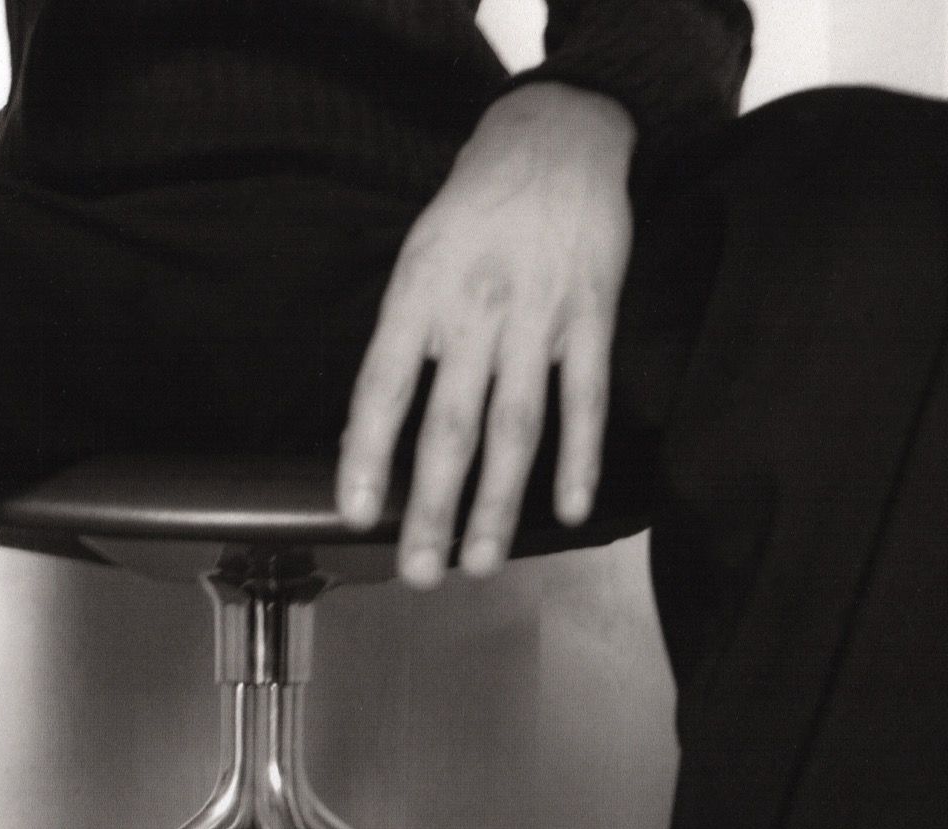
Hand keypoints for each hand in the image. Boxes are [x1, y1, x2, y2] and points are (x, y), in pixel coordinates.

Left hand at [336, 83, 636, 587]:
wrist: (558, 138)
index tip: (355, 514)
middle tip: (419, 571)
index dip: (366, 453)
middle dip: (433, 507)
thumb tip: (364, 433)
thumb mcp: (418, 256)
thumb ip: (400, 342)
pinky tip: (568, 511)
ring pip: (516, 427)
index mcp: (419, 293)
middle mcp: (476, 310)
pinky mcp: (592, 318)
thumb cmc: (476, 206)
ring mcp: (539, 317)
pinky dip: (580, 458)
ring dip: (498, 502)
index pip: (383, 386)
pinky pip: (586, 399)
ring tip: (480, 561)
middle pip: (450, 425)